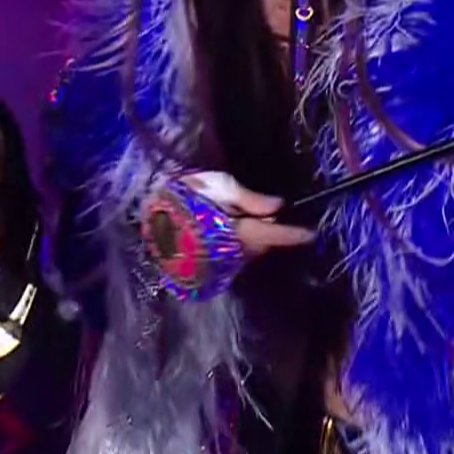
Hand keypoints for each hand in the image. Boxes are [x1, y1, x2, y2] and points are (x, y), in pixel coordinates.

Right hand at [181, 171, 314, 257]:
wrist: (142, 216)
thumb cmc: (179, 193)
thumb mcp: (215, 185)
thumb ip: (248, 198)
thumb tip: (278, 208)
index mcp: (234, 232)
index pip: (272, 235)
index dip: (293, 235)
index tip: (311, 234)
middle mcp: (229, 253)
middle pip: (261, 244)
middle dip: (266, 230)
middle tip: (251, 208)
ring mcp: (217, 264)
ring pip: (247, 251)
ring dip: (249, 236)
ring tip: (225, 215)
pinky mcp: (206, 269)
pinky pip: (230, 256)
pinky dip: (233, 243)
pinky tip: (216, 229)